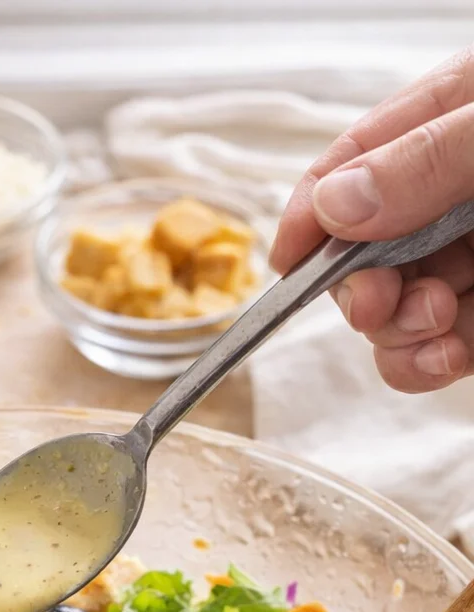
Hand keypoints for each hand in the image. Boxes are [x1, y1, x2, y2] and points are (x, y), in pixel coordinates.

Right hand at [271, 49, 473, 392]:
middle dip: (360, 289)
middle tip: (380, 303)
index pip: (351, 165)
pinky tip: (445, 357)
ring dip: (398, 335)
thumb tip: (335, 204)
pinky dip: (431, 362)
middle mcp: (454, 191)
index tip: (284, 264)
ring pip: (399, 310)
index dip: (309, 216)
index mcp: (449, 120)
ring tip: (435, 324)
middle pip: (364, 253)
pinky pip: (443, 346)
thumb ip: (428, 159)